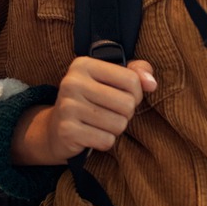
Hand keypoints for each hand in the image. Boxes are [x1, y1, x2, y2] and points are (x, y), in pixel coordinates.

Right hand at [12, 58, 156, 164]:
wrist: (55, 129)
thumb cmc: (91, 100)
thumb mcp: (111, 79)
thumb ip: (136, 72)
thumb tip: (152, 84)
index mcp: (84, 64)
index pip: (131, 79)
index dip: (136, 93)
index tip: (124, 96)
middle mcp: (72, 83)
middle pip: (127, 104)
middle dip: (126, 113)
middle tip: (111, 113)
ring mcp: (67, 107)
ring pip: (119, 124)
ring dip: (116, 128)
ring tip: (101, 123)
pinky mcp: (67, 131)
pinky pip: (106, 140)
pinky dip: (105, 141)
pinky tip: (92, 135)